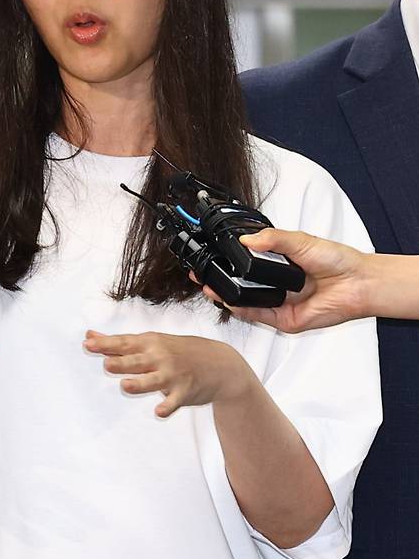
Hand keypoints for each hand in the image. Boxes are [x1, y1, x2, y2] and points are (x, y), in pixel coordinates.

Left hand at [84, 330, 252, 417]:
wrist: (220, 363)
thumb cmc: (179, 351)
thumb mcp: (152, 341)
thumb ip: (120, 342)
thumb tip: (89, 336)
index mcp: (150, 343)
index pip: (124, 343)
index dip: (105, 344)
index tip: (88, 344)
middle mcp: (160, 357)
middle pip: (136, 360)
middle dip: (122, 362)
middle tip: (106, 364)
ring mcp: (173, 375)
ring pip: (153, 380)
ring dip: (140, 384)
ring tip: (126, 385)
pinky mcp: (184, 392)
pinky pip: (174, 401)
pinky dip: (167, 406)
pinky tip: (159, 411)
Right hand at [197, 228, 368, 332]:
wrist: (357, 282)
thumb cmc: (337, 261)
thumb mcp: (301, 241)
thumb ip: (274, 239)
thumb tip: (248, 239)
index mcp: (279, 264)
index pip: (246, 264)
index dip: (228, 261)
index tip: (212, 255)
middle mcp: (276, 284)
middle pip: (241, 285)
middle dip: (220, 280)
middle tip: (202, 273)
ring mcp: (279, 303)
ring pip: (246, 302)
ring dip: (226, 296)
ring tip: (209, 287)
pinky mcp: (285, 319)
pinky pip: (258, 315)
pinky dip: (242, 310)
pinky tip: (229, 301)